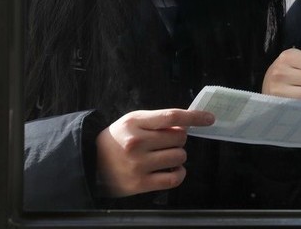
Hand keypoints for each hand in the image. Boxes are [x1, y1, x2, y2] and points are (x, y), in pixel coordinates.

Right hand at [94, 108, 213, 197]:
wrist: (90, 163)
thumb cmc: (118, 139)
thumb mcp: (133, 121)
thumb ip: (158, 120)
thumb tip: (188, 125)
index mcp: (135, 123)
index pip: (171, 117)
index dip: (194, 117)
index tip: (210, 118)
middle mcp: (136, 143)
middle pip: (180, 138)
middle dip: (178, 139)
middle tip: (164, 142)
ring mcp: (138, 165)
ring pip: (180, 156)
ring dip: (178, 156)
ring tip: (164, 156)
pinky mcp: (139, 184)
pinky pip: (174, 178)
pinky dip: (179, 173)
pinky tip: (173, 170)